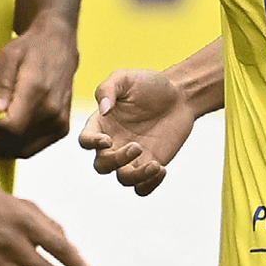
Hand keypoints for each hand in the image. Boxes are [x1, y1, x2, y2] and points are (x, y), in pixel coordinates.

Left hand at [0, 20, 79, 158]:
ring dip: (5, 146)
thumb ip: (1, 84)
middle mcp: (52, 111)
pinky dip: (20, 144)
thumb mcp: (8, 56)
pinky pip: (35, 147)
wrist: (58, 44)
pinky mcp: (62, 128)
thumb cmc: (30, 47)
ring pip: (25, 150)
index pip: (10, 128)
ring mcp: (59, 122)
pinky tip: (11, 131)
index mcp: (37, 92)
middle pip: (16, 144)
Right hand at [76, 70, 197, 195]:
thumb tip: (103, 110)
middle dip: (116, 161)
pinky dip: (149, 185)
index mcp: (102, 124)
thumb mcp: (125, 78)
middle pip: (102, 166)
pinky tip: (161, 168)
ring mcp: (131, 157)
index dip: (92, 144)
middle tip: (137, 146)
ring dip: (136, 176)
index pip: (85, 141)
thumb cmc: (150, 83)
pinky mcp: (149, 164)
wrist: (180, 95)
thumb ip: (108, 89)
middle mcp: (113, 143)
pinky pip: (142, 187)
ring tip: (154, 164)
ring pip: (123, 179)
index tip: (108, 140)